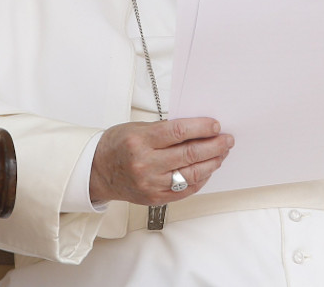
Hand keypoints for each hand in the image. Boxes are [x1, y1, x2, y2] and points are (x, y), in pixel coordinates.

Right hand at [90, 117, 233, 204]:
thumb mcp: (138, 128)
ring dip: (212, 163)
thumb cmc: (117, 145)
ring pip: (191, 174)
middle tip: (227, 140)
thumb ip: (166, 129)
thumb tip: (197, 128)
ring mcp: (151, 184)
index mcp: (140, 141)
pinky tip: (208, 170)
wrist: (97, 171)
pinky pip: (185, 190)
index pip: (179, 132)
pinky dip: (200, 179)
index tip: (215, 125)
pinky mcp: (155, 198)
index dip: (202, 128)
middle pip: (190, 154)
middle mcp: (145, 164)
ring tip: (221, 154)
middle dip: (214, 146)